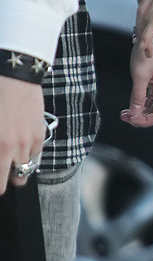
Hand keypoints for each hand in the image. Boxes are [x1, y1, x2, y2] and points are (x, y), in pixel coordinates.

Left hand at [0, 76, 45, 193]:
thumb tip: (0, 155)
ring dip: (19, 166)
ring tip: (12, 156)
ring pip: (28, 168)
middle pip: (17, 180)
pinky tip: (21, 144)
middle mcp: (16, 149)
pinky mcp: (40, 134)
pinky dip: (29, 154)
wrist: (14, 77)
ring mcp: (30, 142)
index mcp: (0, 148)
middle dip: (7, 177)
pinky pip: (36, 155)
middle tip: (3, 167)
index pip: (0, 183)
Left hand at [122, 44, 152, 126]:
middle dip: (140, 117)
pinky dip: (142, 103)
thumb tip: (134, 112)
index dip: (144, 121)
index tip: (130, 119)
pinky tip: (132, 104)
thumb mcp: (139, 76)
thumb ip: (137, 97)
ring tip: (125, 112)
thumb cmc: (147, 54)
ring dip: (140, 111)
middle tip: (124, 116)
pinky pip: (152, 99)